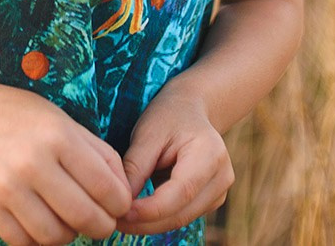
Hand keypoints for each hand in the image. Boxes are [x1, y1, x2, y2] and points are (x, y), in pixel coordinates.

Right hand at [0, 83, 133, 245]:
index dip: (120, 205)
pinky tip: (43, 221)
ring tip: (68, 219)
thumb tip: (125, 199)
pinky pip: (24, 242)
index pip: (106, 189)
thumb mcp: (71, 125)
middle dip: (102, 226)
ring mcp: (7, 186)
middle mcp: (32, 162)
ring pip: (55, 236)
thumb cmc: (30, 121)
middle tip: (100, 221)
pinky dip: (40, 240)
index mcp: (59, 138)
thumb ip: (103, 159)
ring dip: (70, 235)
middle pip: (84, 217)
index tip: (118, 206)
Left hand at [113, 86, 232, 235]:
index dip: (151, 209)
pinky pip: (181, 216)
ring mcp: (219, 192)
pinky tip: (135, 213)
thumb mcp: (147, 133)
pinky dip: (158, 219)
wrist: (190, 109)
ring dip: (149, 224)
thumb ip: (135, 167)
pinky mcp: (210, 201)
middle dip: (146, 222)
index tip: (121, 213)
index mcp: (210, 153)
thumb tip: (122, 202)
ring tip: (119, 218)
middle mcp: (222, 176)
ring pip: (181, 220)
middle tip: (112, 221)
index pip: (181, 191)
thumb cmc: (168, 117)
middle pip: (182, 212)